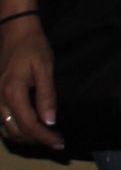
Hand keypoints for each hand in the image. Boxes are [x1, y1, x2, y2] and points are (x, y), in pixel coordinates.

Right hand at [0, 16, 63, 149]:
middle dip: (37, 140)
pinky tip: (28, 129)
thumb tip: (50, 121)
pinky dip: (13, 130)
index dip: (45, 137)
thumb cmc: (33, 46)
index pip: (29, 124)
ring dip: (25, 138)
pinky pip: (1, 121)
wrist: (14, 31)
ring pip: (6, 129)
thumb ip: (47, 95)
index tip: (60, 142)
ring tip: (45, 137)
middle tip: (57, 141)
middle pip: (16, 131)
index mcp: (12, 92)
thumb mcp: (45, 67)